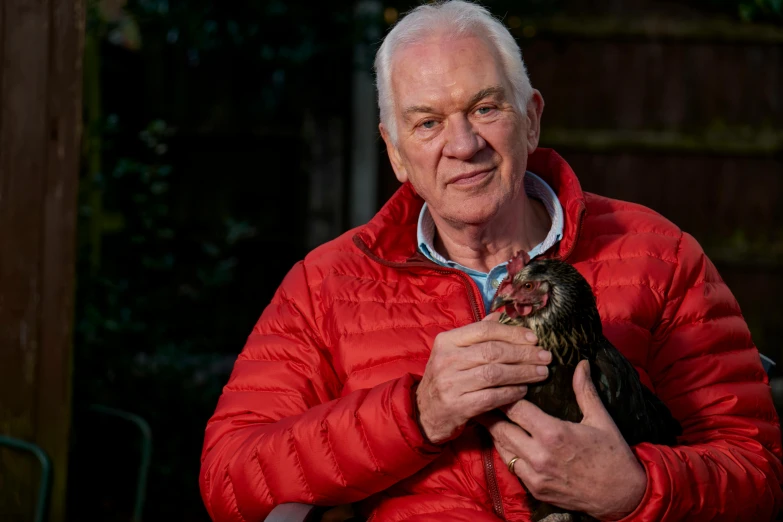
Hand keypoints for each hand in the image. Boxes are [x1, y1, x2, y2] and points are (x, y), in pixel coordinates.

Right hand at [416, 312, 551, 443]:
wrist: (423, 413)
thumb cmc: (445, 378)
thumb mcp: (453, 352)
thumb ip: (475, 334)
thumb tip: (500, 315)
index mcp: (447, 341)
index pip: (485, 330)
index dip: (513, 333)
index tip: (534, 339)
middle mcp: (446, 359)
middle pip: (493, 351)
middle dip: (524, 353)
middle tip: (545, 356)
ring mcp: (450, 383)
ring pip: (495, 373)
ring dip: (522, 373)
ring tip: (541, 373)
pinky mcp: (457, 406)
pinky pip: (492, 397)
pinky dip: (511, 393)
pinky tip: (523, 390)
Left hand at [483, 360, 646, 519]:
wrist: (622, 497)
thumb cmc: (613, 455)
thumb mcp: (601, 419)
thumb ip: (585, 390)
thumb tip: (581, 364)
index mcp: (553, 434)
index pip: (516, 408)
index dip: (505, 393)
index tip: (498, 383)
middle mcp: (539, 455)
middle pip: (501, 428)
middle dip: (490, 412)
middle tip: (482, 397)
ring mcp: (535, 475)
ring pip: (502, 448)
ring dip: (495, 432)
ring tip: (487, 415)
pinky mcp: (535, 489)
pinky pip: (511, 466)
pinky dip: (506, 451)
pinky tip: (505, 439)